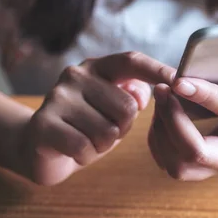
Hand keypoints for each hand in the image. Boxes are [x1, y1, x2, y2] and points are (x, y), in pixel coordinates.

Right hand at [15, 52, 174, 185]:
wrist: (37, 148)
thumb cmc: (83, 127)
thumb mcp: (110, 109)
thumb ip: (130, 96)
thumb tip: (148, 93)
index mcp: (95, 67)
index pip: (131, 61)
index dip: (157, 70)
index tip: (181, 80)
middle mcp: (75, 75)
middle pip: (127, 107)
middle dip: (123, 129)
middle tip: (104, 131)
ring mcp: (57, 97)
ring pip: (107, 131)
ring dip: (102, 145)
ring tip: (86, 140)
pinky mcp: (44, 123)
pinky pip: (85, 147)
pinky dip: (86, 156)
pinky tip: (73, 150)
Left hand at [148, 48, 217, 180]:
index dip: (206, 96)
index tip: (179, 79)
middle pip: (196, 152)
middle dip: (173, 120)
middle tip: (161, 88)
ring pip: (177, 164)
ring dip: (161, 129)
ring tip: (160, 96)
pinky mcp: (202, 171)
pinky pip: (169, 163)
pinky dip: (158, 139)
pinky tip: (161, 112)